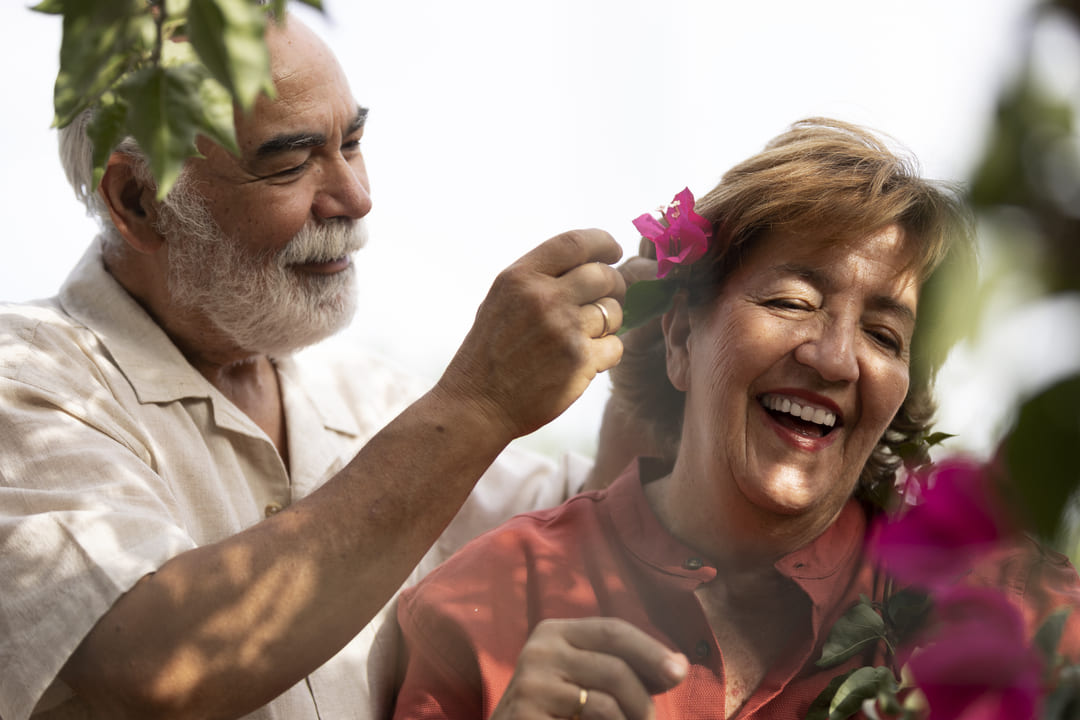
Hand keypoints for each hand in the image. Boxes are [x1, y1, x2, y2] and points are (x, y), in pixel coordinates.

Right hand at [437, 229, 625, 439]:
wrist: (476, 406)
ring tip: (586, 336)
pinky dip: (606, 354)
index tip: (612, 251)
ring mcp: (564, 329)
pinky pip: (616, 346)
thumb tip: (589, 265)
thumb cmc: (489, 354)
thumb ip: (538, 279)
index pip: (575, 243)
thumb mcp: (501, 301)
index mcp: (520, 278)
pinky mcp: (580, 362)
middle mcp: (543, 298)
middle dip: (614, 286)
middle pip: (604, 276)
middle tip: (608, 299)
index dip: (602, 243)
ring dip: (609, 324)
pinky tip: (584, 361)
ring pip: (614, 312)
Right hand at [491, 617, 687, 719]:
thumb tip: (677, 666)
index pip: (613, 629)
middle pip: (615, 665)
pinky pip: (594, 717)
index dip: (651, 649)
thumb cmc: (556, 711)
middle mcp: (541, 649)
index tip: (680, 672)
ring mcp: (532, 681)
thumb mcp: (584, 678)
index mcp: (555, 631)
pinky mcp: (529, 710)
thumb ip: (620, 667)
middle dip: (645, 696)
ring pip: (608, 699)